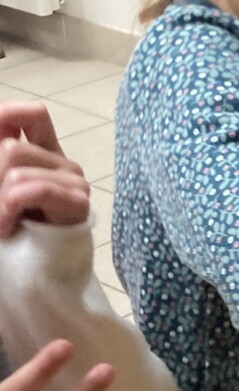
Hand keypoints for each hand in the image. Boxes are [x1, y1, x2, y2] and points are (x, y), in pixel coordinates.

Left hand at [0, 102, 89, 236]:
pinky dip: (10, 209)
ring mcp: (74, 182)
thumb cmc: (10, 234)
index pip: (33, 115)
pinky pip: (35, 190)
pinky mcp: (79, 203)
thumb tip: (7, 140)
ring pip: (17, 169)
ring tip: (6, 225)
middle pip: (12, 147)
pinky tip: (13, 227)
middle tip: (0, 211)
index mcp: (41, 155)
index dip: (7, 117)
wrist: (29, 276)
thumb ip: (0, 153)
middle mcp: (61, 164)